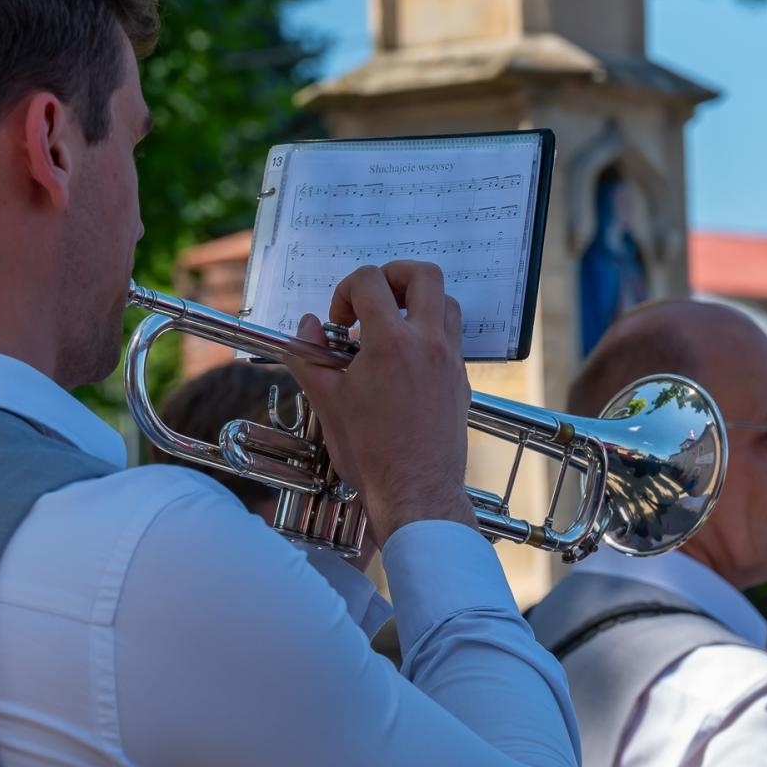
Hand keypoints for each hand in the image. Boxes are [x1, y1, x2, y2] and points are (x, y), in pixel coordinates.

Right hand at [283, 261, 476, 543]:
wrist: (416, 492)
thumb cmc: (371, 453)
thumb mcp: (326, 402)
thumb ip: (308, 357)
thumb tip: (304, 328)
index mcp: (391, 342)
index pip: (370, 281)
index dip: (345, 291)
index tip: (338, 322)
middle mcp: (428, 343)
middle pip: (424, 275)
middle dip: (393, 276)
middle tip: (372, 300)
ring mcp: (450, 361)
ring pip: (446, 303)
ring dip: (417, 303)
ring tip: (390, 328)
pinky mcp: (461, 380)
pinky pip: (452, 337)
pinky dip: (429, 333)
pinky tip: (406, 360)